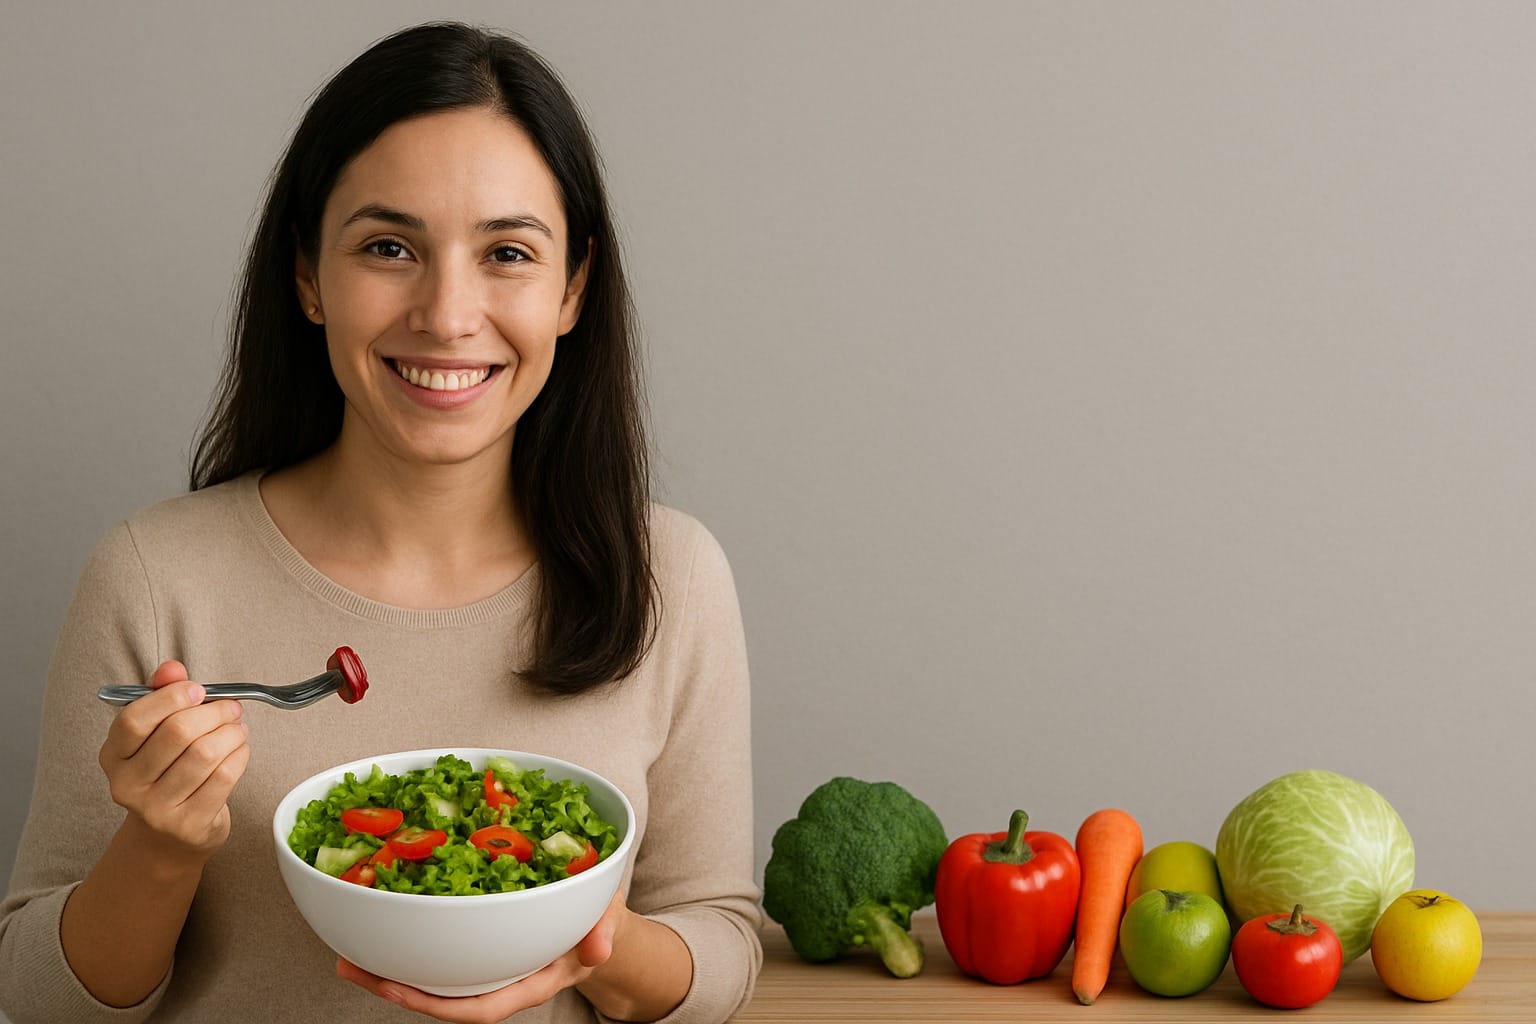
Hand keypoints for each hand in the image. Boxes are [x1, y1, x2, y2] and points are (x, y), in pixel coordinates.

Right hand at [99, 659, 251, 862]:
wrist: (166, 837)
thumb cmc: (165, 772)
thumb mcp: (154, 734)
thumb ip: (161, 695)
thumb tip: (173, 668)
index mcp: (112, 756)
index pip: (134, 720)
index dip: (171, 698)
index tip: (198, 690)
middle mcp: (127, 785)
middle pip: (177, 733)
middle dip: (213, 712)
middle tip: (231, 707)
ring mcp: (157, 809)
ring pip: (205, 754)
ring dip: (232, 733)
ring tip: (238, 727)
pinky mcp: (189, 824)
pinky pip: (224, 777)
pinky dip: (240, 755)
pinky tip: (240, 749)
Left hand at [338, 887, 627, 1022]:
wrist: (600, 922)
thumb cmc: (600, 922)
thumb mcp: (608, 922)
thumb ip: (603, 933)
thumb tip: (598, 950)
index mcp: (528, 983)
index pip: (477, 1008)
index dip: (436, 1005)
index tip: (399, 992)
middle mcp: (500, 980)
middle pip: (440, 997)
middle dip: (394, 987)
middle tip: (348, 966)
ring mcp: (486, 966)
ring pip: (433, 976)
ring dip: (390, 966)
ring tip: (348, 952)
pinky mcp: (478, 945)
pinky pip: (440, 952)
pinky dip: (410, 941)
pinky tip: (384, 925)